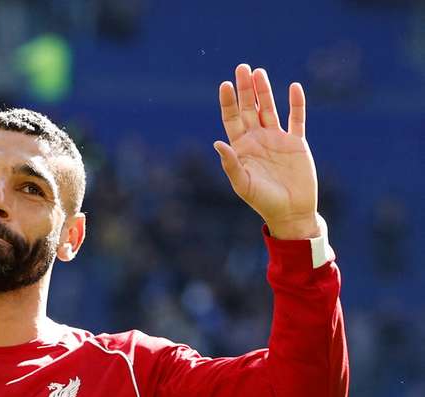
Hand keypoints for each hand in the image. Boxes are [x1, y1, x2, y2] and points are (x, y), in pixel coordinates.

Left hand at [215, 64, 319, 239]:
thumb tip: (217, 142)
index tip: (225, 85)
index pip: (232, 119)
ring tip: (259, 72)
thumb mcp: (243, 184)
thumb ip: (231, 164)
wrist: (291, 212)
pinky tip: (293, 87)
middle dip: (245, 89)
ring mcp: (277, 139)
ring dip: (265, 91)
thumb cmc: (263, 201)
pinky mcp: (297, 143)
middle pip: (250, 108)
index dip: (228, 102)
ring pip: (270, 109)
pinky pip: (297, 119)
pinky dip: (296, 104)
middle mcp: (258, 139)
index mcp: (242, 148)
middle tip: (242, 67)